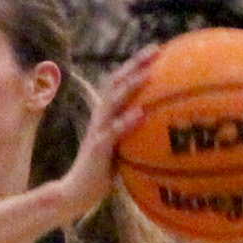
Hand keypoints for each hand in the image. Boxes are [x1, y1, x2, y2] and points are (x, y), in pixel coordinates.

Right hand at [50, 48, 157, 223]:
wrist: (77, 193)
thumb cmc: (102, 174)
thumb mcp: (123, 149)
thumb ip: (137, 136)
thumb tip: (165, 131)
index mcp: (106, 115)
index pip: (120, 82)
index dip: (136, 64)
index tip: (158, 50)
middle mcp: (100, 117)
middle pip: (116, 82)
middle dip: (135, 64)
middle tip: (157, 50)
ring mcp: (97, 131)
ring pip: (113, 102)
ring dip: (131, 86)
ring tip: (149, 74)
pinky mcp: (97, 148)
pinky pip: (113, 132)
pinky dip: (126, 121)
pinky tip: (141, 113)